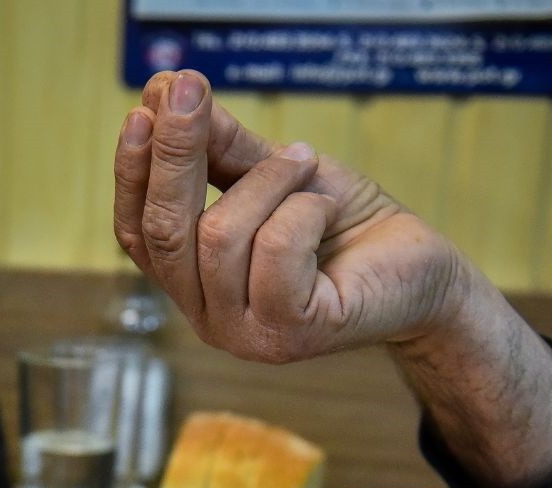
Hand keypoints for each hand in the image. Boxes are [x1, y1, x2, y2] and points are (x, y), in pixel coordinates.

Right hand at [112, 70, 472, 362]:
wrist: (418, 267)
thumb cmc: (343, 224)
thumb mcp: (274, 173)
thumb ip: (221, 148)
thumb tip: (164, 93)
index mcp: (193, 284)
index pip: (137, 232)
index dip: (133, 172)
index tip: (144, 108)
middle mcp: (209, 319)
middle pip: (165, 234)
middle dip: (174, 155)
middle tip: (187, 88)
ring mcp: (246, 335)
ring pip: (220, 236)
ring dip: (270, 181)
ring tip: (306, 166)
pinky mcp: (292, 335)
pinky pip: (276, 249)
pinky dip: (304, 211)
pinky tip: (325, 210)